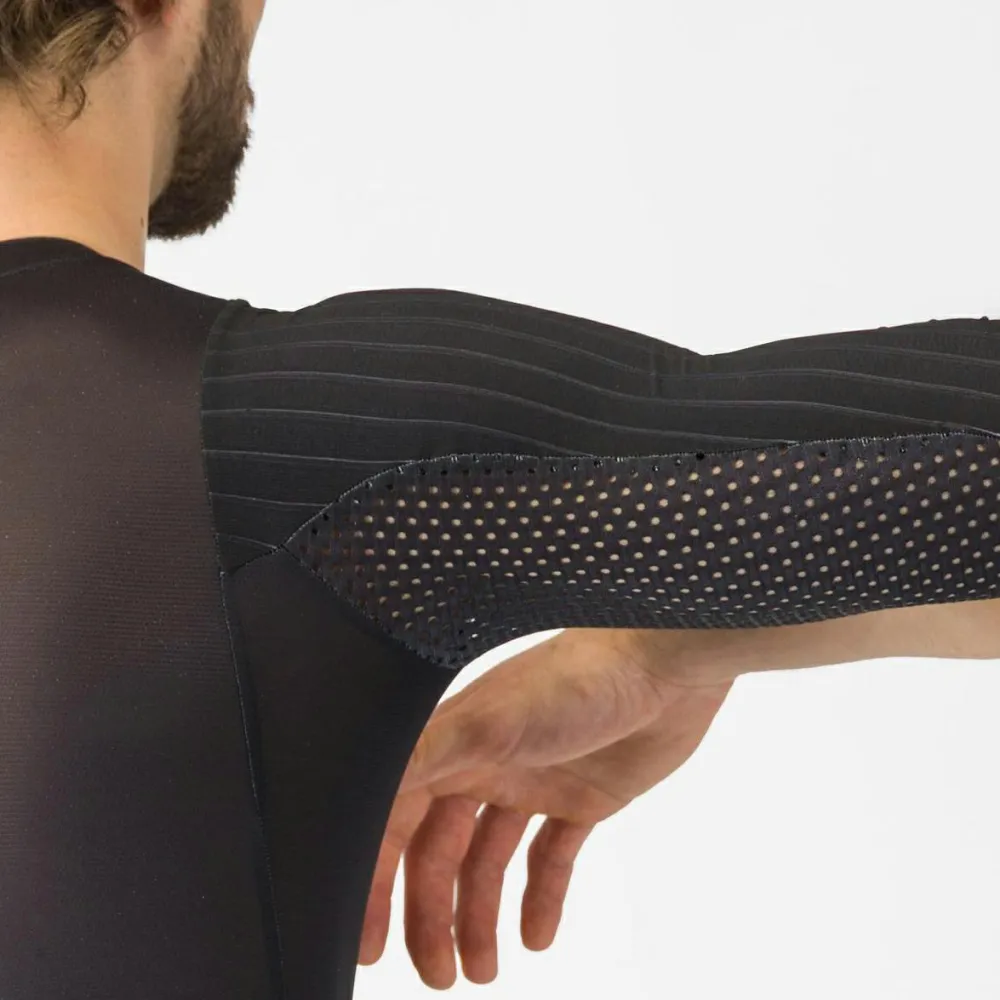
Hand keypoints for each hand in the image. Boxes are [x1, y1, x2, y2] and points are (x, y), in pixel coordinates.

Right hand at [358, 627, 734, 987]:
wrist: (666, 664)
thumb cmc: (576, 680)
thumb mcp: (491, 722)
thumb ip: (425, 756)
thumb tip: (359, 787)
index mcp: (453, 746)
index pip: (397, 823)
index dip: (378, 880)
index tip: (368, 940)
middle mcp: (485, 765)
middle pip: (441, 852)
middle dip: (431, 915)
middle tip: (437, 977)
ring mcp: (533, 782)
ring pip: (491, 862)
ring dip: (481, 916)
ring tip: (483, 971)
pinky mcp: (582, 797)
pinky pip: (551, 856)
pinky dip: (542, 896)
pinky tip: (538, 937)